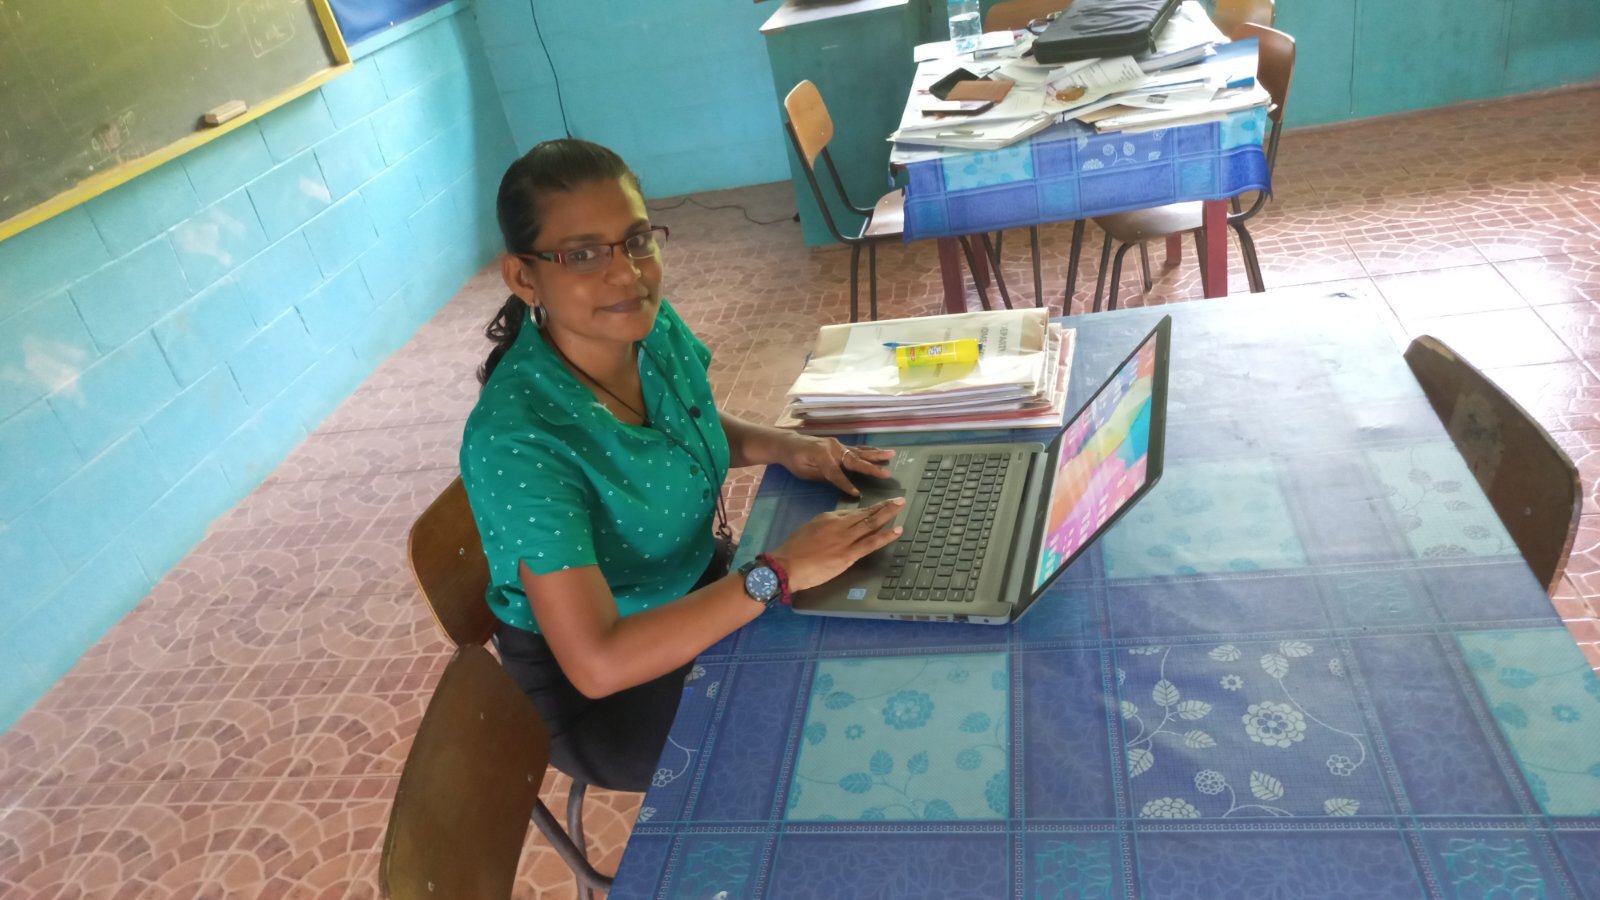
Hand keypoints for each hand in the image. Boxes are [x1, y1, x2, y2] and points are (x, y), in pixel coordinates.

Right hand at [769, 497, 904, 590]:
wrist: (787, 565)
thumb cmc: (794, 550)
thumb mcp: (810, 529)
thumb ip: (826, 526)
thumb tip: (840, 526)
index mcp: (829, 517)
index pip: (854, 512)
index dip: (870, 509)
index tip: (881, 505)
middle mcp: (840, 525)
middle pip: (866, 514)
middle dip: (884, 506)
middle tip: (899, 500)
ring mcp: (845, 540)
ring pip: (871, 524)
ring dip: (888, 514)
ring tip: (901, 506)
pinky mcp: (848, 555)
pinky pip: (871, 544)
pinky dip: (885, 536)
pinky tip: (897, 530)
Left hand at [781, 435, 895, 496]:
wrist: (789, 444)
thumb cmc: (796, 461)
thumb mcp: (805, 472)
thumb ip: (824, 476)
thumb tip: (841, 484)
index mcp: (822, 457)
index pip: (837, 474)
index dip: (847, 485)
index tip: (858, 494)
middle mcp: (833, 449)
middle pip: (854, 460)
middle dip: (871, 468)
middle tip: (886, 473)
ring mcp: (838, 445)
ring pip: (859, 451)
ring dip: (876, 454)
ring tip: (891, 455)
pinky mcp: (840, 445)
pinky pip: (857, 449)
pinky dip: (870, 451)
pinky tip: (880, 452)